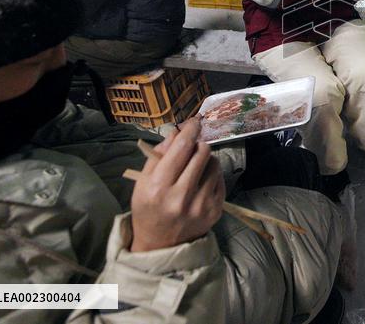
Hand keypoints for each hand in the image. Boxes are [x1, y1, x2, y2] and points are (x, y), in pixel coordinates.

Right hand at [129, 117, 224, 252]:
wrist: (160, 243)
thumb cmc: (148, 208)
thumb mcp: (143, 181)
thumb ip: (159, 155)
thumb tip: (177, 132)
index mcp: (159, 188)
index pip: (181, 149)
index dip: (190, 131)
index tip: (194, 122)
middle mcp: (181, 197)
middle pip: (202, 153)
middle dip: (198, 145)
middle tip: (191, 148)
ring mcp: (201, 205)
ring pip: (214, 164)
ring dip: (206, 159)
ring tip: (195, 166)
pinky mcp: (216, 210)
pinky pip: (220, 179)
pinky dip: (212, 174)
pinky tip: (201, 181)